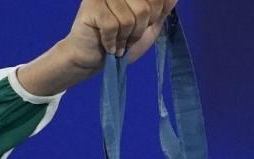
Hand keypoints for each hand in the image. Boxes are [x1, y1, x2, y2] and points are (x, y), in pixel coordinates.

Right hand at [17, 0, 177, 95]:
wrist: (94, 58)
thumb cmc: (122, 41)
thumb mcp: (149, 26)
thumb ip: (162, 8)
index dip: (154, 16)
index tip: (144, 25)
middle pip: (145, 8)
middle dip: (139, 30)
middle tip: (128, 38)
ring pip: (129, 19)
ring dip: (125, 38)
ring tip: (118, 43)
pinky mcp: (91, 5)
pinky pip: (112, 26)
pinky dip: (113, 42)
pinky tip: (109, 46)